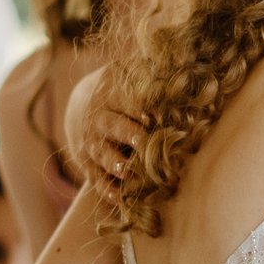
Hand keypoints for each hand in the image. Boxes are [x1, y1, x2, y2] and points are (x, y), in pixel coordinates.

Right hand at [67, 73, 141, 188]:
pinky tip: (118, 198)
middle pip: (111, 126)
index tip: (152, 116)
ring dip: (115, 163)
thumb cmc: (118, 88)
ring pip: (102, 154)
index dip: (136, 107)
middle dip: (127, 133)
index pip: (123, 100)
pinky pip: (95, 177)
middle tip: (142, 141)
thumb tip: (183, 65)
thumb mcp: (127, 72)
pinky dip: (106, 188)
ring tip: (128, 172)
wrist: (81, 105)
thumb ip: (150, 71)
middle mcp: (97, 118)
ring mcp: (90, 142)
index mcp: (109, 92)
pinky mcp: (86, 163)